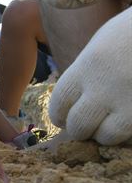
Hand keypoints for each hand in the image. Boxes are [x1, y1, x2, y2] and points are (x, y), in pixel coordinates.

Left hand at [49, 8, 131, 144]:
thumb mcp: (100, 46)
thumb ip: (85, 73)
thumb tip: (75, 101)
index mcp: (87, 67)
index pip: (59, 103)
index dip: (58, 115)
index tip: (62, 118)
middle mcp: (104, 87)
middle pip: (78, 124)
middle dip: (79, 129)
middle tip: (85, 127)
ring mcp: (128, 100)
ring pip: (106, 136)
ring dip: (105, 135)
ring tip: (109, 127)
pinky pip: (131, 134)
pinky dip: (128, 135)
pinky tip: (128, 122)